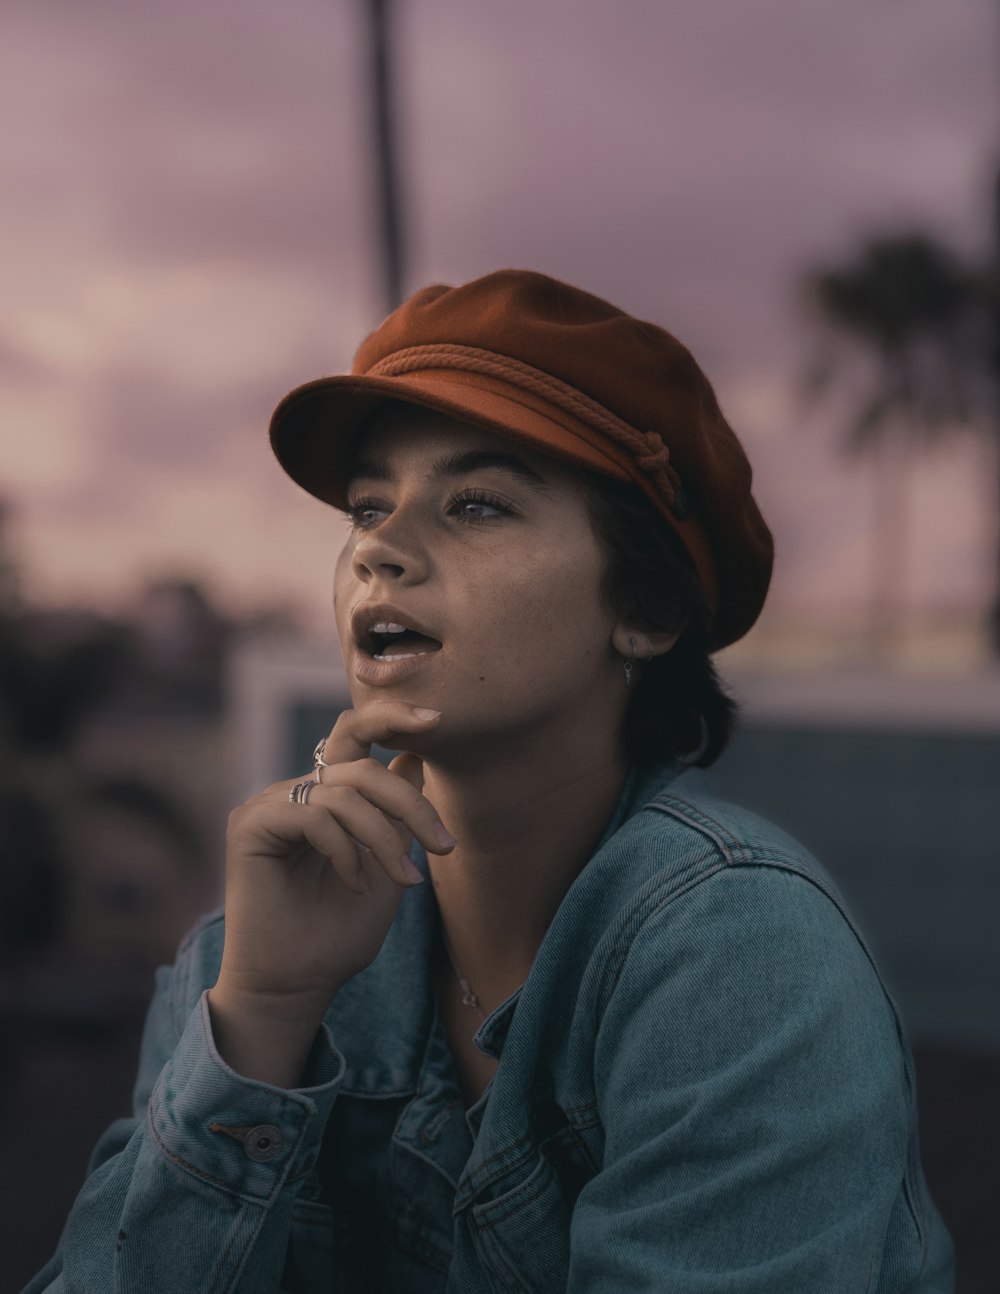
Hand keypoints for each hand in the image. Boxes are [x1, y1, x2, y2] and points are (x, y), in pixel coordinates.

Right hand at [213, 700, 453, 1024]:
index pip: (358, 737)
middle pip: (361, 764)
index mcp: (328, 795)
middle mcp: (298, 791)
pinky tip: (354, 882)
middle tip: (444, 847)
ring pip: (344, 793)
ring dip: (385, 837)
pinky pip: (313, 815)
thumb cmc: (340, 932)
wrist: (297, 984)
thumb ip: (398, 813)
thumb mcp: (389, 864)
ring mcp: (270, 805)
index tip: (438, 721)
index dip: (393, 718)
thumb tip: (414, 757)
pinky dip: (345, 849)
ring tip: (403, 879)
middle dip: (410, 803)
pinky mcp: (250, 825)